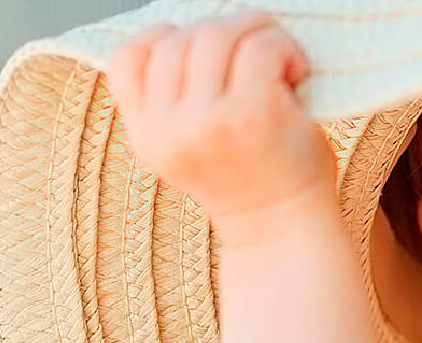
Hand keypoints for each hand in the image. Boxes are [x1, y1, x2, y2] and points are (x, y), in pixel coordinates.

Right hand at [105, 12, 338, 232]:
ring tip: (278, 63)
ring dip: (255, 34)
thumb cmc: (251, 178)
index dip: (165, 40)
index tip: (204, 58)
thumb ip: (171, 101)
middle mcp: (167, 131)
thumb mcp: (187, 147)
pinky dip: (283, 48)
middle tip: (257, 56)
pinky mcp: (250, 116)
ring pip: (216, 35)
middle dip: (223, 33)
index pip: (127, 57)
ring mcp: (206, 123)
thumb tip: (185, 32)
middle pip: (178, 39)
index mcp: (147, 136)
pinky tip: (295, 74)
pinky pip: (259, 46)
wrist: (285, 231)